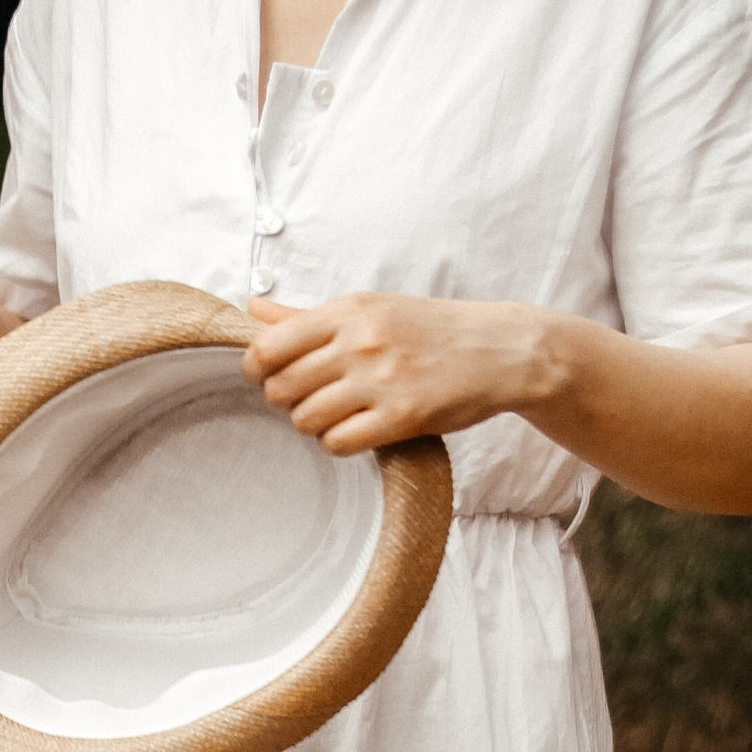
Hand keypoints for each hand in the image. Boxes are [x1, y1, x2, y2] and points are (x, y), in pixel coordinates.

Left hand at [243, 291, 560, 451]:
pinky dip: (341, 442)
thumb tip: (251, 308)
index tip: (270, 377)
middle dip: (287, 401)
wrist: (500, 350)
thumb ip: (307, 316)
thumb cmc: (428, 330)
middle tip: (313, 397)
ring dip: (315, 424)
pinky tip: (359, 428)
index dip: (257, 371)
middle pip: (280, 389)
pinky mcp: (401, 415)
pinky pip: (338, 443)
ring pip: (305, 420)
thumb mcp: (370, 309)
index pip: (267, 347)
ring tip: (340, 413)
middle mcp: (361, 342)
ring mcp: (381, 379)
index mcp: (349, 311)